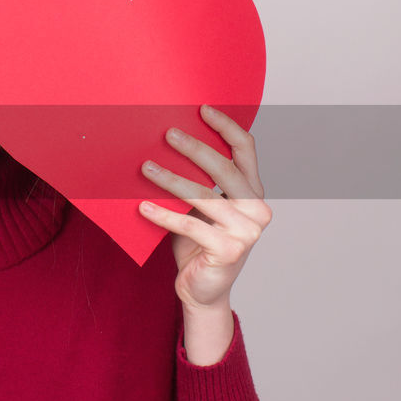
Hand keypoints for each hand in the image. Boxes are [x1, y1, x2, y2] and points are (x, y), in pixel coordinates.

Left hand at [138, 105, 271, 312]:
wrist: (202, 292)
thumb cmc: (198, 244)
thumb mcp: (201, 209)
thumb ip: (198, 182)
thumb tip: (167, 144)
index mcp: (253, 193)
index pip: (246, 149)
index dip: (226, 126)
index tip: (202, 109)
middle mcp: (257, 210)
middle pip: (224, 168)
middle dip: (194, 147)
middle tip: (167, 134)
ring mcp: (247, 232)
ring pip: (204, 195)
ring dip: (171, 179)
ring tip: (146, 167)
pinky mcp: (228, 251)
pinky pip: (189, 226)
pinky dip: (164, 216)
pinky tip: (143, 206)